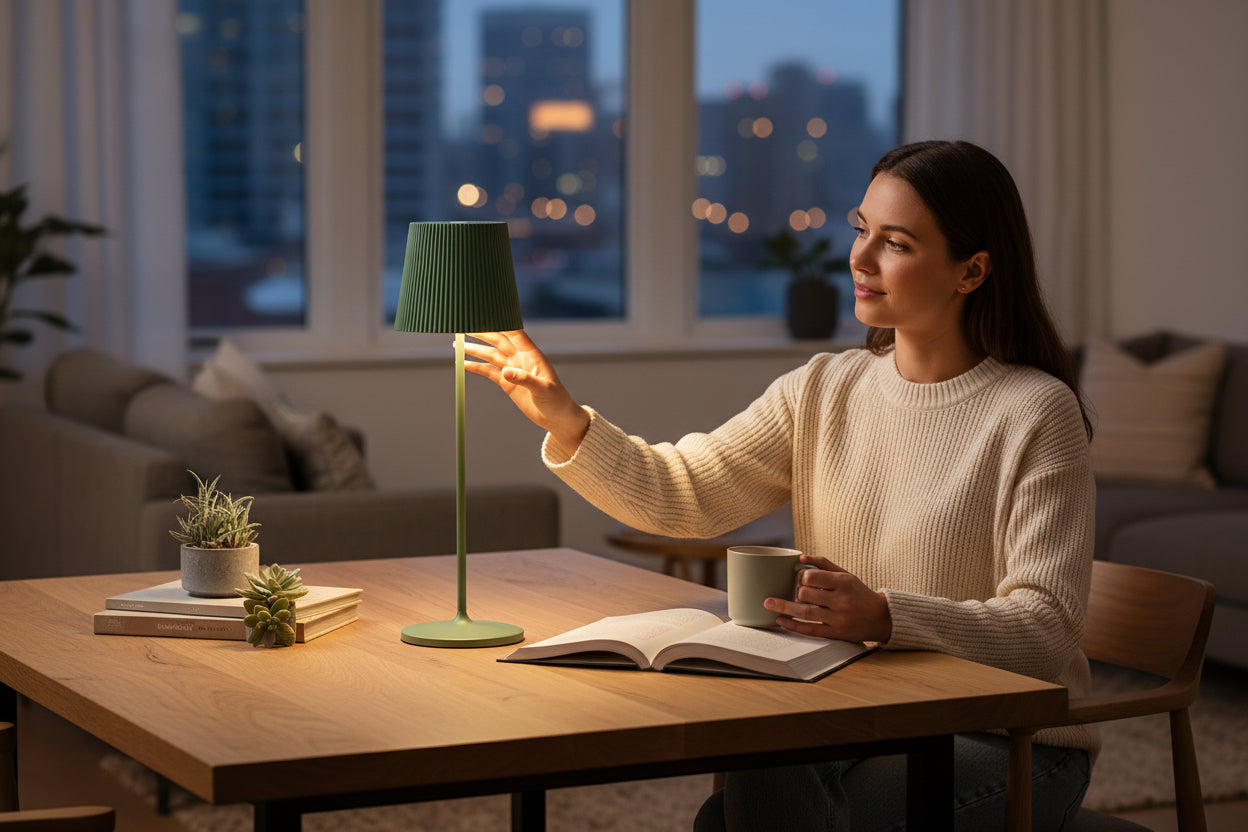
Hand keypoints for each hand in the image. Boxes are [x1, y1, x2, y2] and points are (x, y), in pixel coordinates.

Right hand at [462, 330, 590, 454]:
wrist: (556, 417)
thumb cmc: (557, 400)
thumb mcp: (543, 389)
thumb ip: (525, 379)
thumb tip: (506, 372)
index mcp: (532, 354)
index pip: (514, 333)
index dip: (500, 323)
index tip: (484, 314)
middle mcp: (520, 358)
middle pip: (498, 340)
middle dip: (482, 332)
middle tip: (465, 325)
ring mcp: (512, 370)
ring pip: (490, 355)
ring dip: (475, 349)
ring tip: (457, 343)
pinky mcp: (507, 382)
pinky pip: (489, 372)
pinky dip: (476, 367)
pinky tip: (463, 363)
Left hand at [765, 554, 892, 642]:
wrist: (880, 618)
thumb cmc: (859, 593)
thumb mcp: (846, 574)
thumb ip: (824, 564)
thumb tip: (800, 557)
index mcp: (844, 582)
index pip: (813, 577)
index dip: (801, 577)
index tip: (798, 579)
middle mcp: (841, 600)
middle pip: (806, 594)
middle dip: (795, 592)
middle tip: (791, 592)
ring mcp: (838, 618)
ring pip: (805, 613)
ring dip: (783, 608)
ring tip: (768, 604)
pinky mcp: (836, 633)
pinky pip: (810, 629)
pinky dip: (793, 625)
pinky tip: (781, 620)